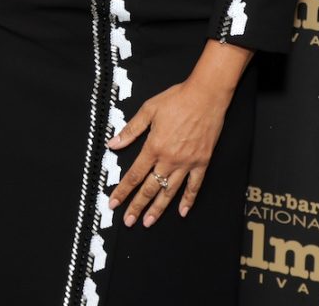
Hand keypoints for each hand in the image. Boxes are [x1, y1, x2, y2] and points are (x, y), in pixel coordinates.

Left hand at [106, 76, 231, 226]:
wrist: (206, 96)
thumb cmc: (177, 99)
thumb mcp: (149, 110)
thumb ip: (131, 130)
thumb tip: (113, 144)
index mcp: (153, 146)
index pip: (134, 175)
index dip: (122, 191)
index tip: (113, 203)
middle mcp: (169, 159)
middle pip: (149, 188)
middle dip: (137, 206)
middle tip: (128, 222)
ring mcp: (187, 163)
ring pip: (169, 191)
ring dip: (158, 208)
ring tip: (148, 222)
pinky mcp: (202, 162)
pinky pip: (194, 186)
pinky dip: (188, 200)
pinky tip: (181, 212)